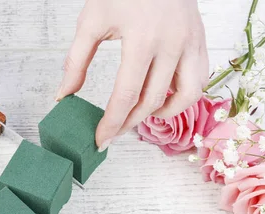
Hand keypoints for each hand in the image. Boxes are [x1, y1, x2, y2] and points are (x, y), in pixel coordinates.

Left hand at [56, 0, 208, 149]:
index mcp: (141, 40)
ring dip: (162, 114)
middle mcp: (171, 45)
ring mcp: (190, 43)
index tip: (100, 140)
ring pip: (186, 97)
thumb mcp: (92, 21)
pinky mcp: (200, 41)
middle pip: (152, 101)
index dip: (111, 123)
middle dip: (129, 123)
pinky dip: (184, 96)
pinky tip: (163, 98)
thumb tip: (64, 95)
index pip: (126, 96)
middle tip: (113, 132)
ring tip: (140, 116)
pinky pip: (200, 80)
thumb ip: (76, 61)